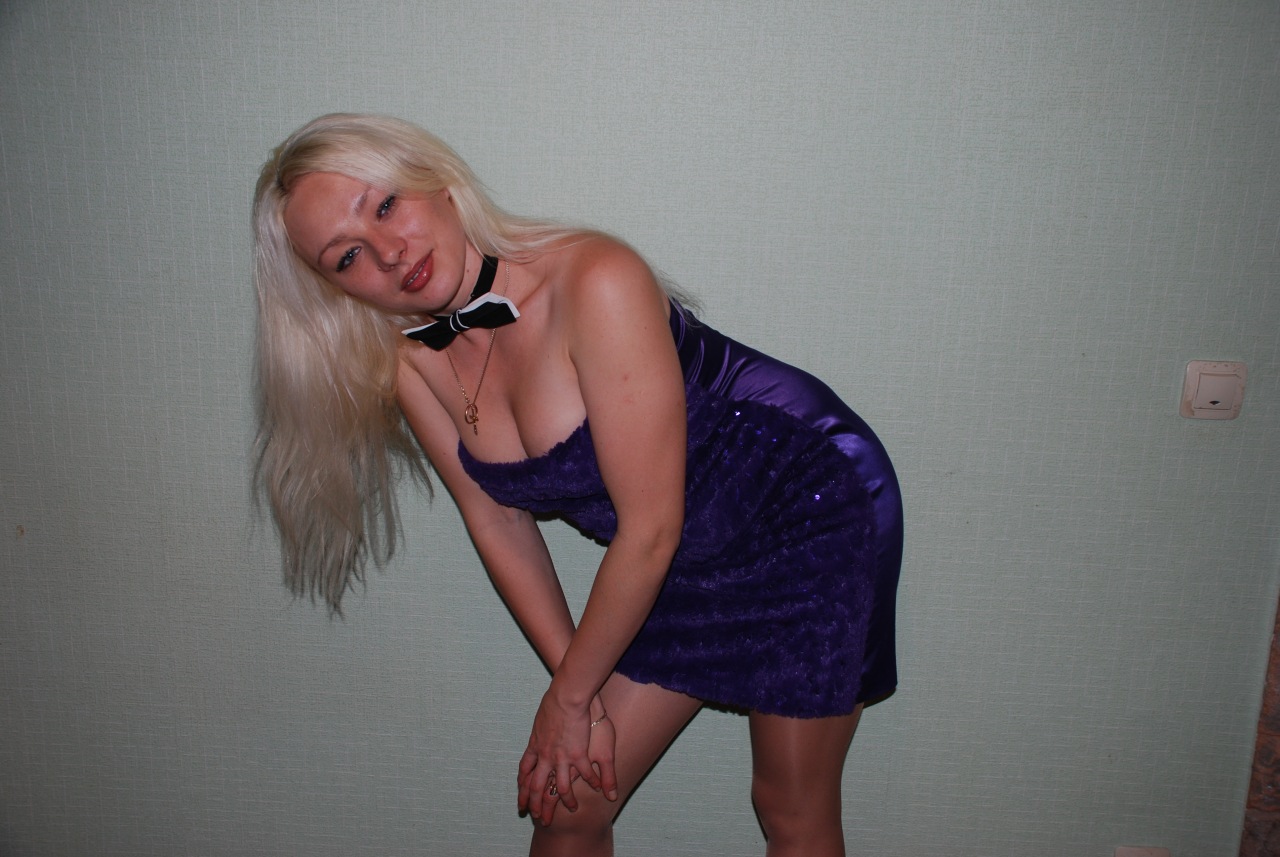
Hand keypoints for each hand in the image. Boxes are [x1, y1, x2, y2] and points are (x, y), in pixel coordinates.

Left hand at [517, 692, 614, 826]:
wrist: (565, 696)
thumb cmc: (554, 702)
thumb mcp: (541, 721)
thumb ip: (541, 733)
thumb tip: (542, 734)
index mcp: (535, 746)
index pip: (525, 772)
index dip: (523, 788)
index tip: (522, 800)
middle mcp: (545, 756)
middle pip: (538, 787)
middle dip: (537, 805)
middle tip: (539, 818)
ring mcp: (561, 757)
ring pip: (561, 787)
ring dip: (567, 800)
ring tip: (572, 809)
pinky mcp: (578, 754)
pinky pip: (585, 774)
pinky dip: (592, 782)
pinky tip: (598, 789)